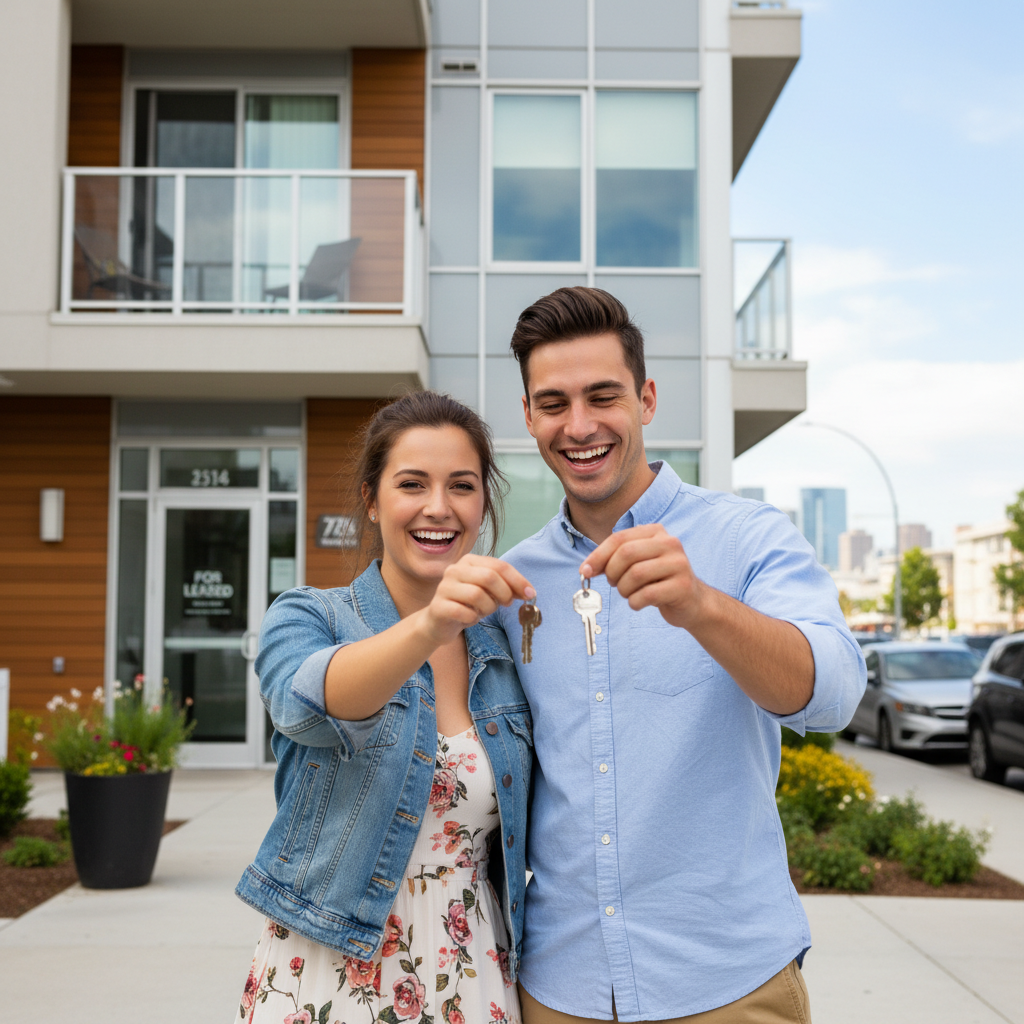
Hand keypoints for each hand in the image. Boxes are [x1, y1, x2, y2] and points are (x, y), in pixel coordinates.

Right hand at [423, 554, 533, 645]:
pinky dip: (473, 618)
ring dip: (488, 607)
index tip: (530, 594)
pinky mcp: (438, 606)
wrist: (439, 622)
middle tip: (506, 604)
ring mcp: (444, 587)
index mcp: (469, 561)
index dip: (517, 580)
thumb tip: (528, 592)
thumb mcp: (489, 592)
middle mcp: (455, 570)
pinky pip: (464, 612)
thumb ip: (506, 587)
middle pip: (488, 577)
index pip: (499, 565)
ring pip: (477, 595)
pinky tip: (470, 618)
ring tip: (484, 611)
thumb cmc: (467, 604)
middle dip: (504, 593)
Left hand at [581, 524, 704, 628]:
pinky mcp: (683, 586)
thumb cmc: (658, 581)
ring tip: (629, 594)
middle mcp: (670, 543)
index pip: (619, 539)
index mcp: (655, 532)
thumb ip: (612, 560)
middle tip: (614, 584)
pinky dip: (635, 602)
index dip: (598, 556)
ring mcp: (679, 564)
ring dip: (624, 590)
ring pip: (636, 574)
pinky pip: (647, 594)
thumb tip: (586, 568)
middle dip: (612, 573)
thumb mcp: (636, 564)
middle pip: (627, 554)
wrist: (692, 601)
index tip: (585, 571)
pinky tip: (639, 603)